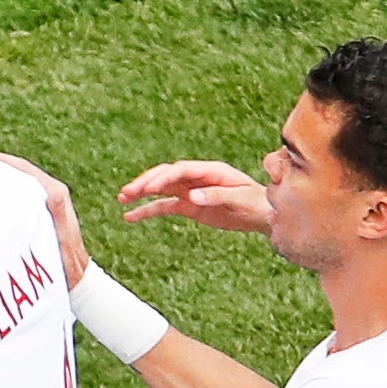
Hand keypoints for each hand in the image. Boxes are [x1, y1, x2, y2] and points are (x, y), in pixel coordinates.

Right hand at [0, 150, 90, 286]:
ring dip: (4, 176)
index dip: (5, 161)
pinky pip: (22, 195)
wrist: (76, 276)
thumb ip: (59, 211)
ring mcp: (47, 204)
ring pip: (22, 182)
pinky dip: (7, 189)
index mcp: (57, 194)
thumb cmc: (68, 260)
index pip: (26, 169)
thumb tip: (54, 191)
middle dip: (2, 164)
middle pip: (23, 172)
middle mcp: (52, 195)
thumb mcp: (63, 236)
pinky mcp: (42, 214)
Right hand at [118, 160, 269, 233]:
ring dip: (141, 193)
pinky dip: (147, 210)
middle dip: (145, 182)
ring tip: (122, 198)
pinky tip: (130, 216)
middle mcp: (197, 178)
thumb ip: (216, 196)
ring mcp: (191, 191)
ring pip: (160, 189)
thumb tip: (192, 196)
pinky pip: (164, 206)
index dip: (163, 177)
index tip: (148, 188)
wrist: (264, 214)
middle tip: (127, 192)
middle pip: (165, 176)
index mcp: (210, 171)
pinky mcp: (188, 205)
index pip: (180, 170)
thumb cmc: (256, 204)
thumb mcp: (239, 200)